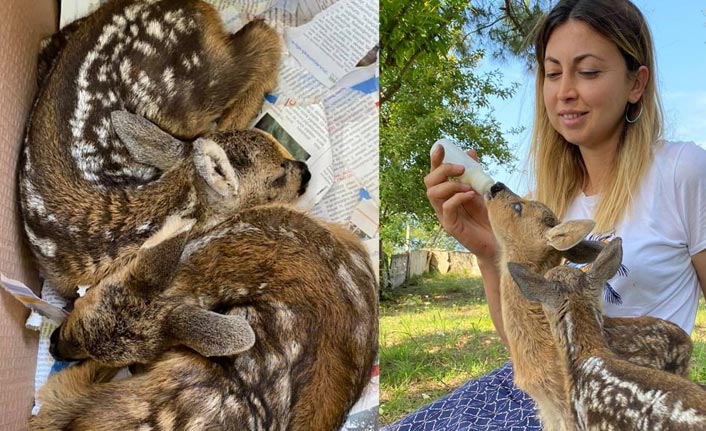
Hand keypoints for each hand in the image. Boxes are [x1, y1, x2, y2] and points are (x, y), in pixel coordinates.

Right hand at [424, 145, 497, 261]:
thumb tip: (470, 152)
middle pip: (429, 182)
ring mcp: (445, 215)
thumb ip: (475, 173)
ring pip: (433, 194)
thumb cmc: (490, 215)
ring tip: (468, 186)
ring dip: (450, 185)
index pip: (436, 173)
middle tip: (461, 168)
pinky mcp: (451, 226)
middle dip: (442, 170)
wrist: (500, 240)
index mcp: (449, 192)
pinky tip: (470, 195)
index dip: (435, 159)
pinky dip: (457, 198)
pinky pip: (446, 208)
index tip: (440, 146)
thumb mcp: (483, 189)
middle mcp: (443, 202)